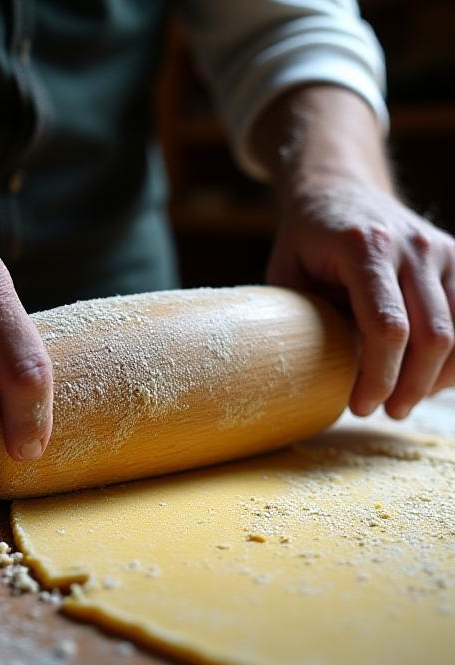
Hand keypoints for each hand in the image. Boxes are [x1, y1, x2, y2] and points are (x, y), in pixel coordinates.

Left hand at [267, 175, 454, 417]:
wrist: (339, 189)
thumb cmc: (307, 240)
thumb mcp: (288, 276)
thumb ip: (308, 318)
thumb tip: (334, 371)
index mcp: (364, 248)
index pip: (386, 327)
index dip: (378, 376)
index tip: (359, 406)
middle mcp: (412, 246)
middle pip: (431, 335)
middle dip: (410, 386)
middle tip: (386, 411)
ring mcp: (441, 249)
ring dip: (436, 377)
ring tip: (404, 400)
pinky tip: (429, 376)